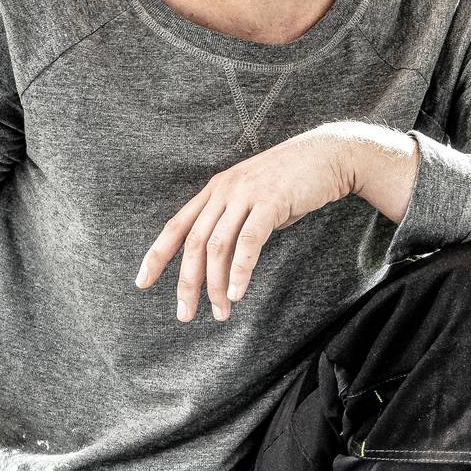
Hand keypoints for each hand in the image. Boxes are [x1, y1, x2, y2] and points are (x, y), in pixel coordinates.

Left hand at [137, 121, 418, 320]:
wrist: (328, 155)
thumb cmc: (293, 182)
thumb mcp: (254, 200)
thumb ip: (236, 224)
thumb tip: (224, 262)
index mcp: (215, 190)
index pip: (176, 226)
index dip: (157, 256)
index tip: (142, 283)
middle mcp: (224, 190)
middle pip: (194, 243)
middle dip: (187, 283)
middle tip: (185, 315)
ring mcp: (246, 194)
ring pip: (217, 246)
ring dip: (215, 285)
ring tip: (220, 312)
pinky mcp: (270, 202)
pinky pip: (248, 241)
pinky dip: (240, 270)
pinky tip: (237, 292)